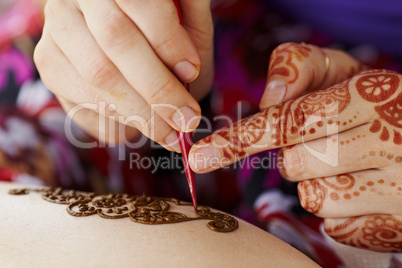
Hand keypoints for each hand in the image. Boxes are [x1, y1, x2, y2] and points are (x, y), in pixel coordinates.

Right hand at [34, 0, 213, 149]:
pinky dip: (117, 118)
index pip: (141, 4)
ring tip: (169, 131)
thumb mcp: (186, 20)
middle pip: (117, 40)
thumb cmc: (165, 34)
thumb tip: (189, 66)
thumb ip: (190, 21)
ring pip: (98, 73)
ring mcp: (57, 30)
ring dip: (140, 111)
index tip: (192, 72)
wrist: (129, 46)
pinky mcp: (48, 61)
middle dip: (158, 87)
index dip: (168, 42)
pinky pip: (82, 98)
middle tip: (185, 118)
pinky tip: (141, 126)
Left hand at [189, 43, 401, 251]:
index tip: (200, 157)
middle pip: (294, 165)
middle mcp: (391, 140)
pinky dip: (340, 211)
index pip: (289, 120)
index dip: (239, 139)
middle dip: (296, 156)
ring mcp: (400, 189)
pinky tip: (365, 190)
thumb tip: (268, 96)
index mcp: (372, 94)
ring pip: (314, 199)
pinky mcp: (399, 226)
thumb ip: (301, 66)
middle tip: (327, 144)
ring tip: (350, 166)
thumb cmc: (374, 103)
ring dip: (319, 184)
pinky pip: (337, 227)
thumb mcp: (344, 72)